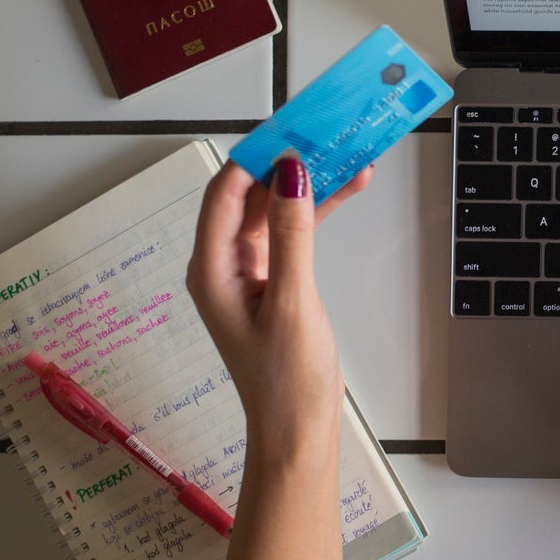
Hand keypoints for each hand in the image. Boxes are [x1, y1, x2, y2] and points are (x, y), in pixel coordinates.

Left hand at [186, 156, 371, 462]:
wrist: (298, 431)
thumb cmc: (287, 380)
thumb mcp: (293, 301)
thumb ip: (292, 235)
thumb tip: (290, 173)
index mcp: (211, 269)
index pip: (225, 193)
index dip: (256, 156)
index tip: (293, 127)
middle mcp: (223, 264)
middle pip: (251, 195)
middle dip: (286, 162)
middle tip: (324, 130)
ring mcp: (248, 272)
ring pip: (276, 210)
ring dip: (308, 184)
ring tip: (348, 153)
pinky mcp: (273, 281)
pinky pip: (291, 233)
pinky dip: (316, 212)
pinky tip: (347, 190)